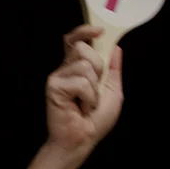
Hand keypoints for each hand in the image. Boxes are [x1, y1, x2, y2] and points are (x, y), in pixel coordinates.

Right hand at [45, 25, 122, 156]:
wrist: (83, 138)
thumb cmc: (95, 119)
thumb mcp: (113, 90)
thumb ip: (113, 69)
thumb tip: (116, 48)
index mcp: (78, 67)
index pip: (76, 41)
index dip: (84, 31)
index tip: (99, 30)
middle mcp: (65, 69)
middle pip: (83, 48)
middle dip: (98, 66)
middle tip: (96, 88)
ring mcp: (58, 76)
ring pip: (84, 65)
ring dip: (94, 88)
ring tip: (87, 102)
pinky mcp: (53, 86)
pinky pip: (80, 82)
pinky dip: (88, 97)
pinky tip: (81, 107)